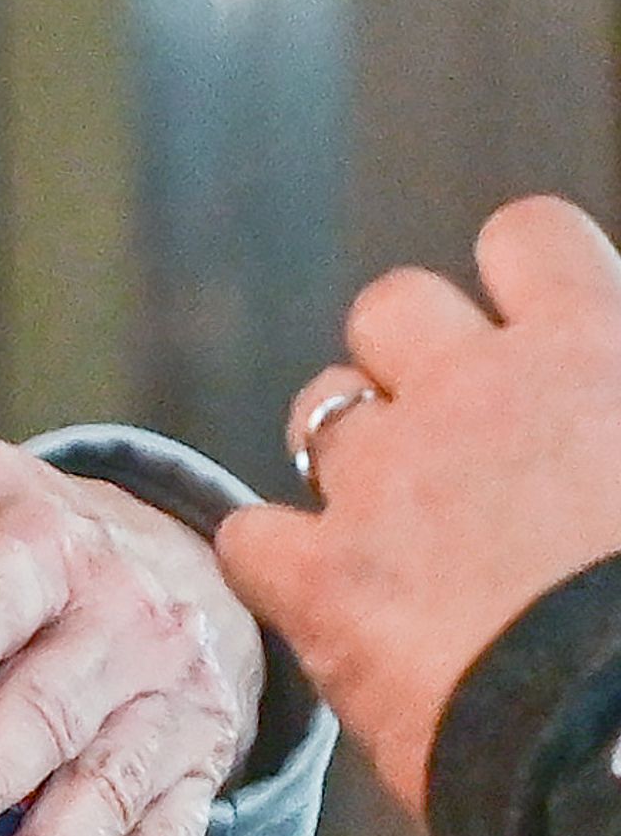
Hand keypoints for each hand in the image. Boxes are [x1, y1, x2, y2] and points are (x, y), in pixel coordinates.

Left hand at [219, 196, 620, 817]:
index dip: (521, 279)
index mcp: (591, 349)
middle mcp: (477, 389)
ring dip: (350, 450)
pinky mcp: (320, 579)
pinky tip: (325, 599)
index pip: (525, 236)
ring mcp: (386, 480)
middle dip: (414, 357)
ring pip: (321, 408)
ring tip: (406, 522)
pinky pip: (251, 536)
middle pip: (395, 306)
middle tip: (462, 436)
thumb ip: (617, 404)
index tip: (535, 333)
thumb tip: (606, 421)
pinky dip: (279, 562)